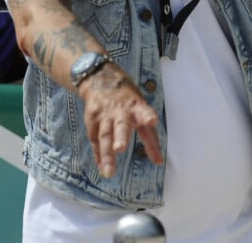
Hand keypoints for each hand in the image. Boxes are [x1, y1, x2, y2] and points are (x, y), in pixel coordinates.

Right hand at [79, 62, 162, 177]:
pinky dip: (98, 155)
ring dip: (106, 154)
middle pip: (120, 125)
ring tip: (109, 171)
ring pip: (105, 135)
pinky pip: (95, 140)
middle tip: (120, 148)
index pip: (144, 111)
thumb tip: (159, 163)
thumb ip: (150, 138)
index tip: (152, 121)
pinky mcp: (92, 118)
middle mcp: (121, 111)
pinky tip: (102, 167)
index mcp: (137, 107)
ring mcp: (105, 114)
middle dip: (120, 137)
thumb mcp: (142, 111)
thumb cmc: (129, 101)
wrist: (101, 79)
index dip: (148, 116)